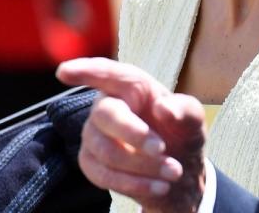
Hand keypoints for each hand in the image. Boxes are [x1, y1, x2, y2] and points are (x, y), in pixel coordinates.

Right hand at [57, 58, 206, 212]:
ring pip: (107, 151)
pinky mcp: (91, 163)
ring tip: (174, 172)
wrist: (178, 169)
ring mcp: (94, 135)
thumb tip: (163, 108)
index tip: (64, 71)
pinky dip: (135, 184)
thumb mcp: (193, 120)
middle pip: (107, 115)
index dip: (86, 71)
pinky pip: (104, 176)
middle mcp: (107, 107)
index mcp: (132, 86)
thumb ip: (185, 110)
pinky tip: (160, 186)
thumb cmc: (181, 132)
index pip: (107, 73)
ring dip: (144, 165)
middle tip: (162, 148)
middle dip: (134, 134)